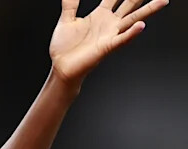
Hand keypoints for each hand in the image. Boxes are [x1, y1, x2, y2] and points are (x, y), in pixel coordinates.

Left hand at [50, 0, 168, 83]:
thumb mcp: (66, 20)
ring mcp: (110, 34)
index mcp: (100, 14)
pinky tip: (141, 25)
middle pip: (129, 5)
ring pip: (133, 19)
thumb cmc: (64, 47)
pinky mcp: (107, 47)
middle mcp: (109, 23)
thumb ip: (70, 5)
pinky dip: (131, 33)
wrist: (61, 67)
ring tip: (162, 1)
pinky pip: (122, 39)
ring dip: (148, 10)